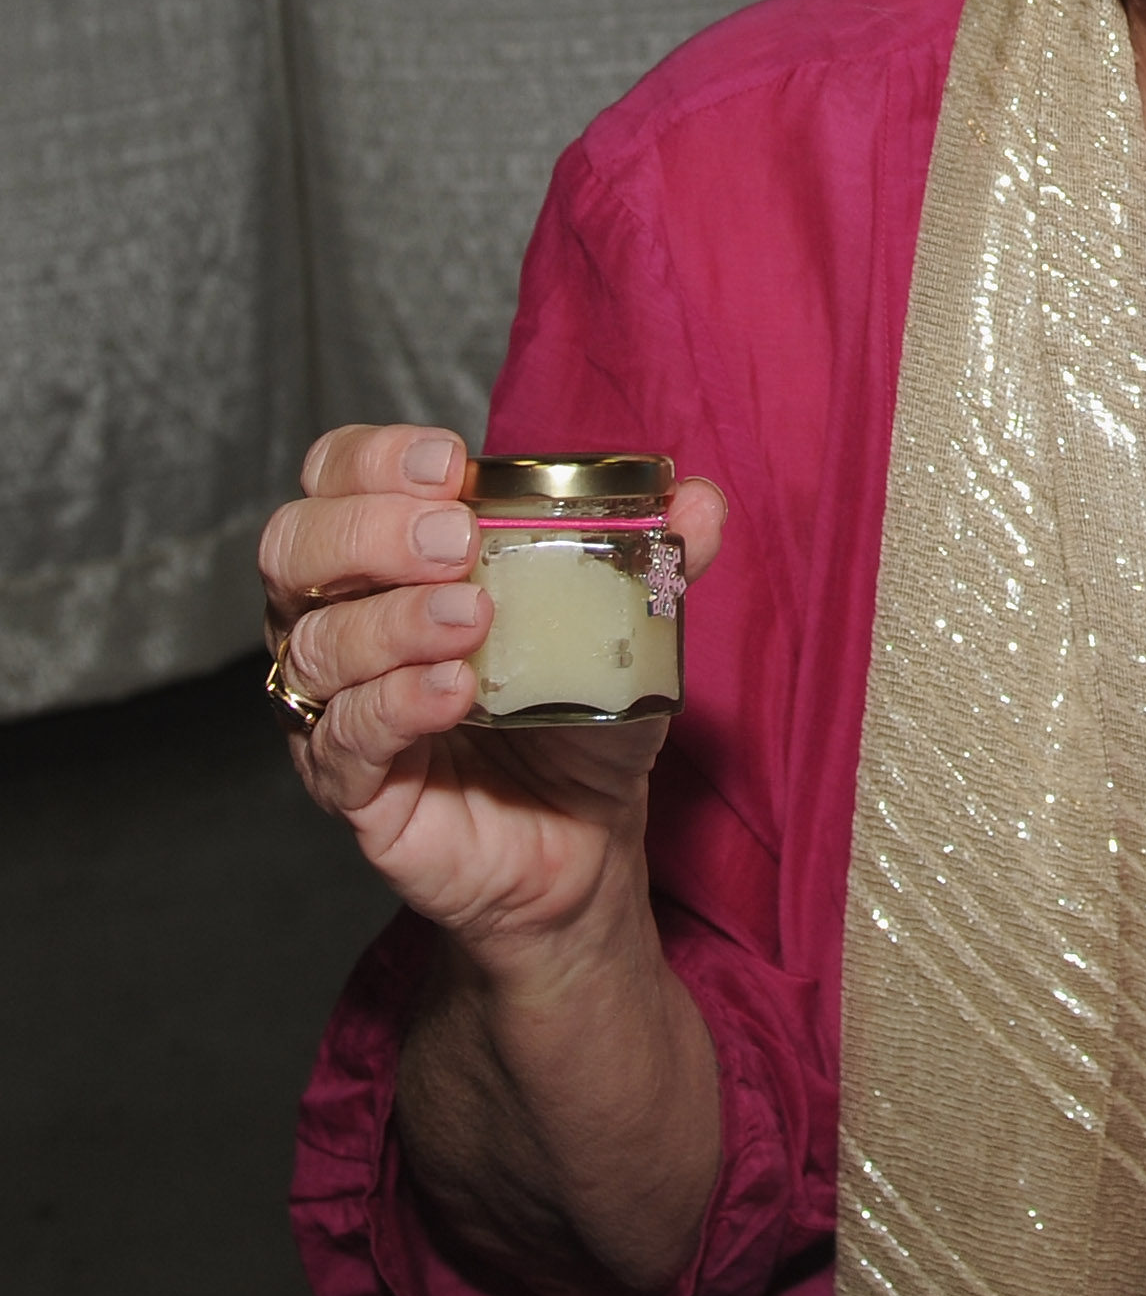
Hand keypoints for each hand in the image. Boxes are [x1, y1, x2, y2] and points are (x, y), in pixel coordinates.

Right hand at [256, 422, 728, 959]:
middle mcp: (344, 622)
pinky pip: (344, 737)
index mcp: (392, 561)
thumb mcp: (628, 626)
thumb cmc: (581, 711)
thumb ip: (660, 558)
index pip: (336, 479)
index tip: (447, 461)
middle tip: (456, 539)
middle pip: (294, 548)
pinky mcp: (352, 787)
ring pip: (316, 644)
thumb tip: (701, 499)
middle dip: (369, 528)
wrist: (588, 836)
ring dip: (392, 618)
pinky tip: (455, 690)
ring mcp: (337, 706)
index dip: (372, 458)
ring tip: (473, 616)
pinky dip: (398, 704)